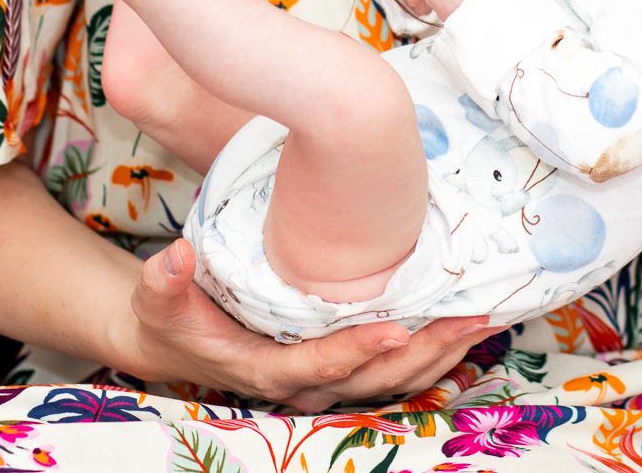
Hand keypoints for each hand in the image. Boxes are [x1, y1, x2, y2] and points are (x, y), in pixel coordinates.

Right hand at [118, 238, 502, 411]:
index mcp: (267, 369)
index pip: (323, 364)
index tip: (397, 324)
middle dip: (426, 349)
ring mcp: (329, 379)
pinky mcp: (343, 368)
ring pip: (395, 377)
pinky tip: (464, 325)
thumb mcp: (158, 298)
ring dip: (441, 351)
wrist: (179, 338)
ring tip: (483, 318)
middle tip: (471, 315)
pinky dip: (434, 351)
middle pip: (377, 376)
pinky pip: (397, 369)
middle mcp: (306, 383)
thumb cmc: (173, 316)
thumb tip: (175, 257)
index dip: (360, 348)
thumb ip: (164, 281)